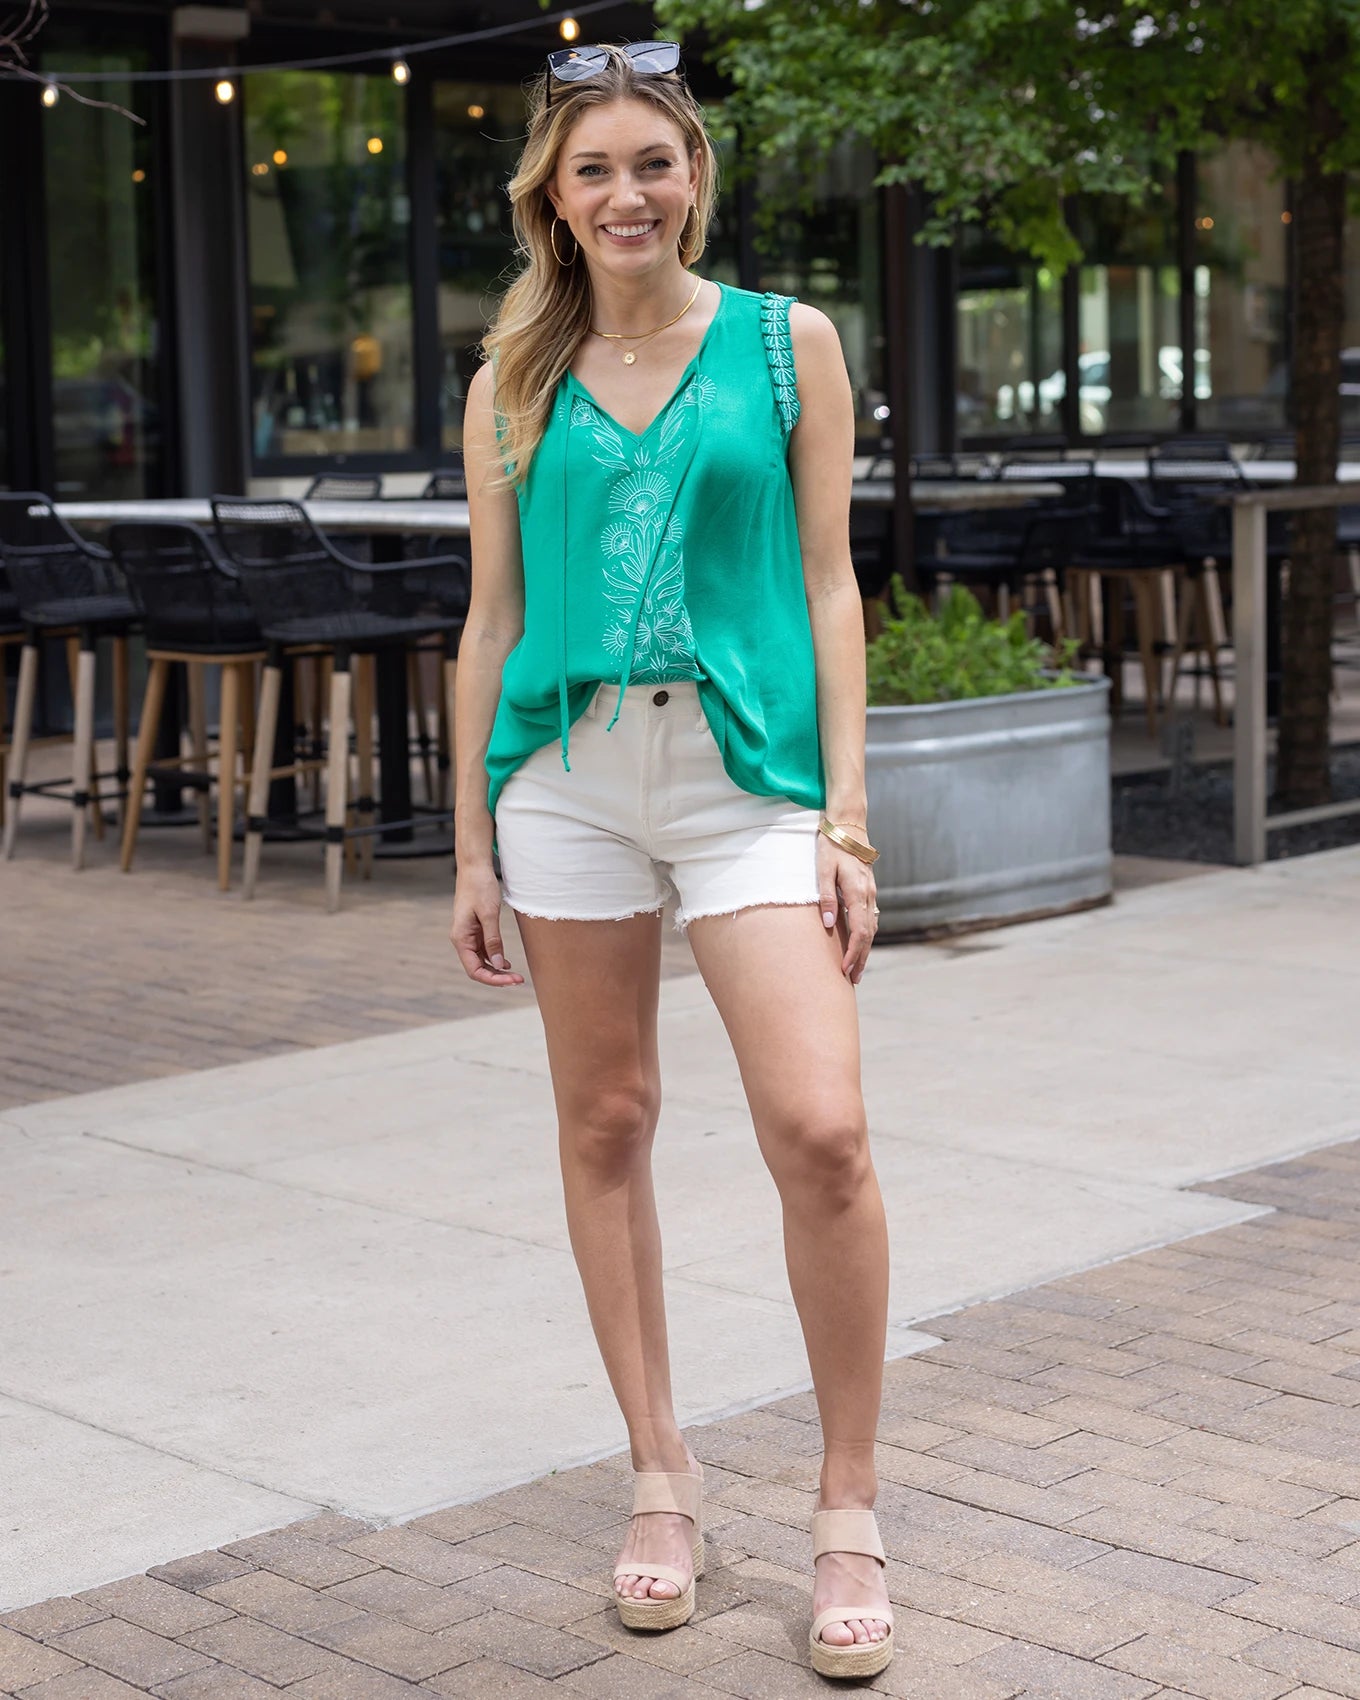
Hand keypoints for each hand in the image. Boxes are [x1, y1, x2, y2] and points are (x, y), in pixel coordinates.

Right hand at [450, 865, 525, 986]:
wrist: (474, 867)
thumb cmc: (480, 887)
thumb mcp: (489, 914)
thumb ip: (493, 940)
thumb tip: (498, 965)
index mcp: (461, 938)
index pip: (474, 970)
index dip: (493, 979)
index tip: (511, 981)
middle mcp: (462, 939)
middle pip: (478, 968)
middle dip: (497, 977)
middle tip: (519, 980)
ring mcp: (469, 935)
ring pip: (482, 961)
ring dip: (497, 969)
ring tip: (515, 975)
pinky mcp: (476, 929)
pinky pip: (484, 950)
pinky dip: (495, 958)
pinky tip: (507, 963)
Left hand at [817, 833, 876, 984]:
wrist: (848, 826)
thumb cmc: (832, 847)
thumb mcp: (823, 869)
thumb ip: (826, 897)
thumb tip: (829, 925)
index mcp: (857, 892)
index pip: (859, 931)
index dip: (853, 954)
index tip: (845, 970)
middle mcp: (868, 895)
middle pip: (868, 934)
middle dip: (861, 958)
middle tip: (853, 980)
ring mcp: (871, 893)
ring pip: (872, 928)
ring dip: (865, 949)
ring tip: (857, 968)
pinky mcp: (868, 890)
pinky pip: (871, 918)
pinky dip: (867, 936)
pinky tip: (861, 944)